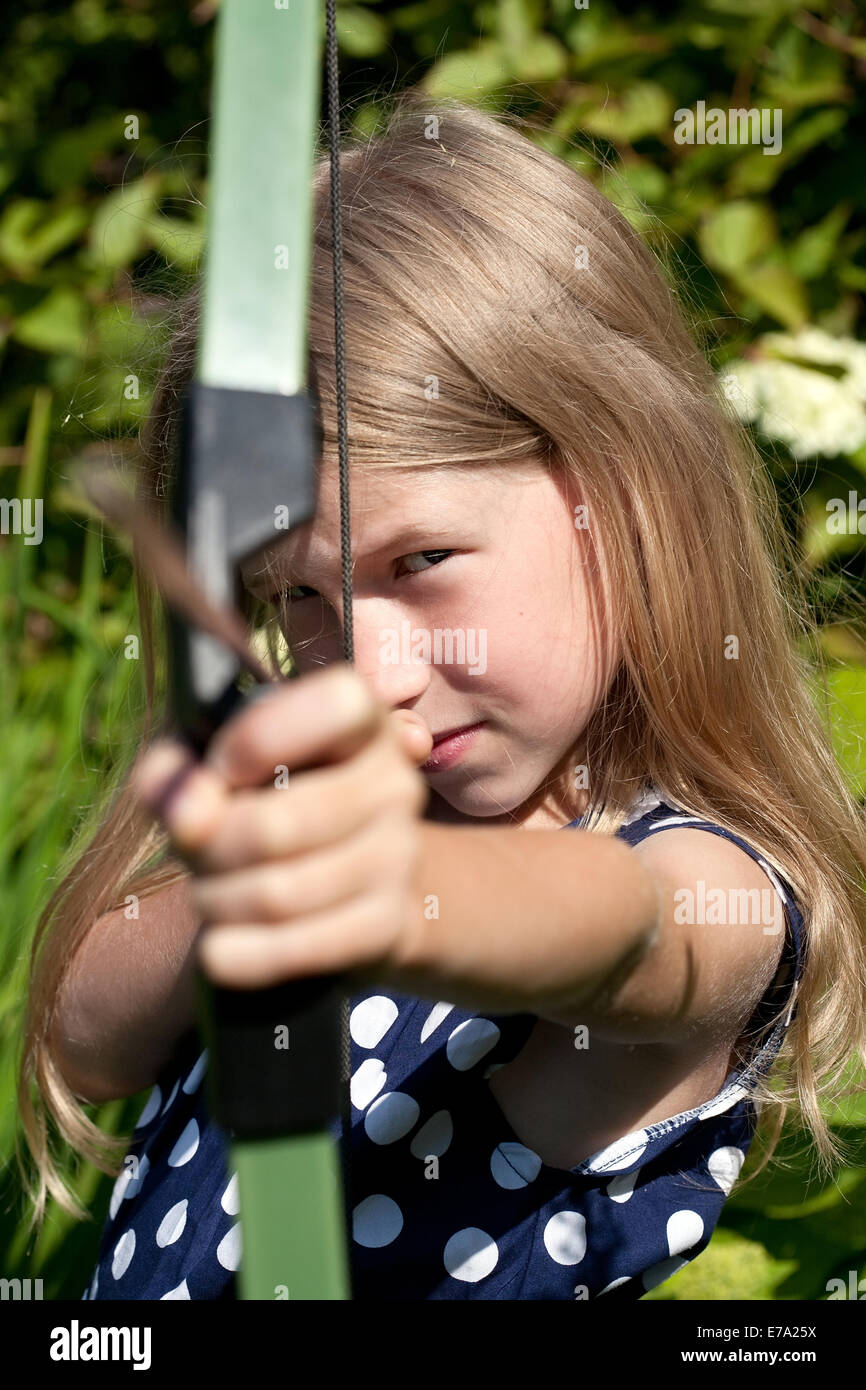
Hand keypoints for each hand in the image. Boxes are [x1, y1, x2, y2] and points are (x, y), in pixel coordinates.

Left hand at [132, 666, 431, 989]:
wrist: (348, 888)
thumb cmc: (267, 807)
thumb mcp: (215, 772)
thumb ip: (180, 773)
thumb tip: (189, 815)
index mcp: (361, 723)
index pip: (337, 705)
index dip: (262, 737)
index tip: (223, 767)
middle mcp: (393, 784)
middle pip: (276, 825)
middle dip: (210, 850)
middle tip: (197, 853)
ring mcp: (399, 857)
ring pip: (278, 894)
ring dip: (217, 902)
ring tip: (210, 895)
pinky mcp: (390, 925)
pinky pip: (295, 950)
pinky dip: (237, 953)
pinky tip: (221, 946)